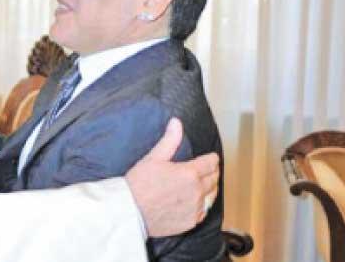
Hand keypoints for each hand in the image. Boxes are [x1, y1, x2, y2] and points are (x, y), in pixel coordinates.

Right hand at [125, 118, 218, 236]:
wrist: (131, 211)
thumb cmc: (139, 184)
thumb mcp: (154, 158)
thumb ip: (170, 140)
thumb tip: (176, 123)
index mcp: (190, 173)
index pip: (211, 163)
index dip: (212, 158)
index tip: (211, 157)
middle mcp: (197, 192)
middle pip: (214, 179)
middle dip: (212, 172)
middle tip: (208, 169)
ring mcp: (195, 208)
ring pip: (212, 196)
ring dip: (210, 188)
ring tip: (205, 185)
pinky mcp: (191, 222)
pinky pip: (204, 212)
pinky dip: (203, 205)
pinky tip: (196, 202)